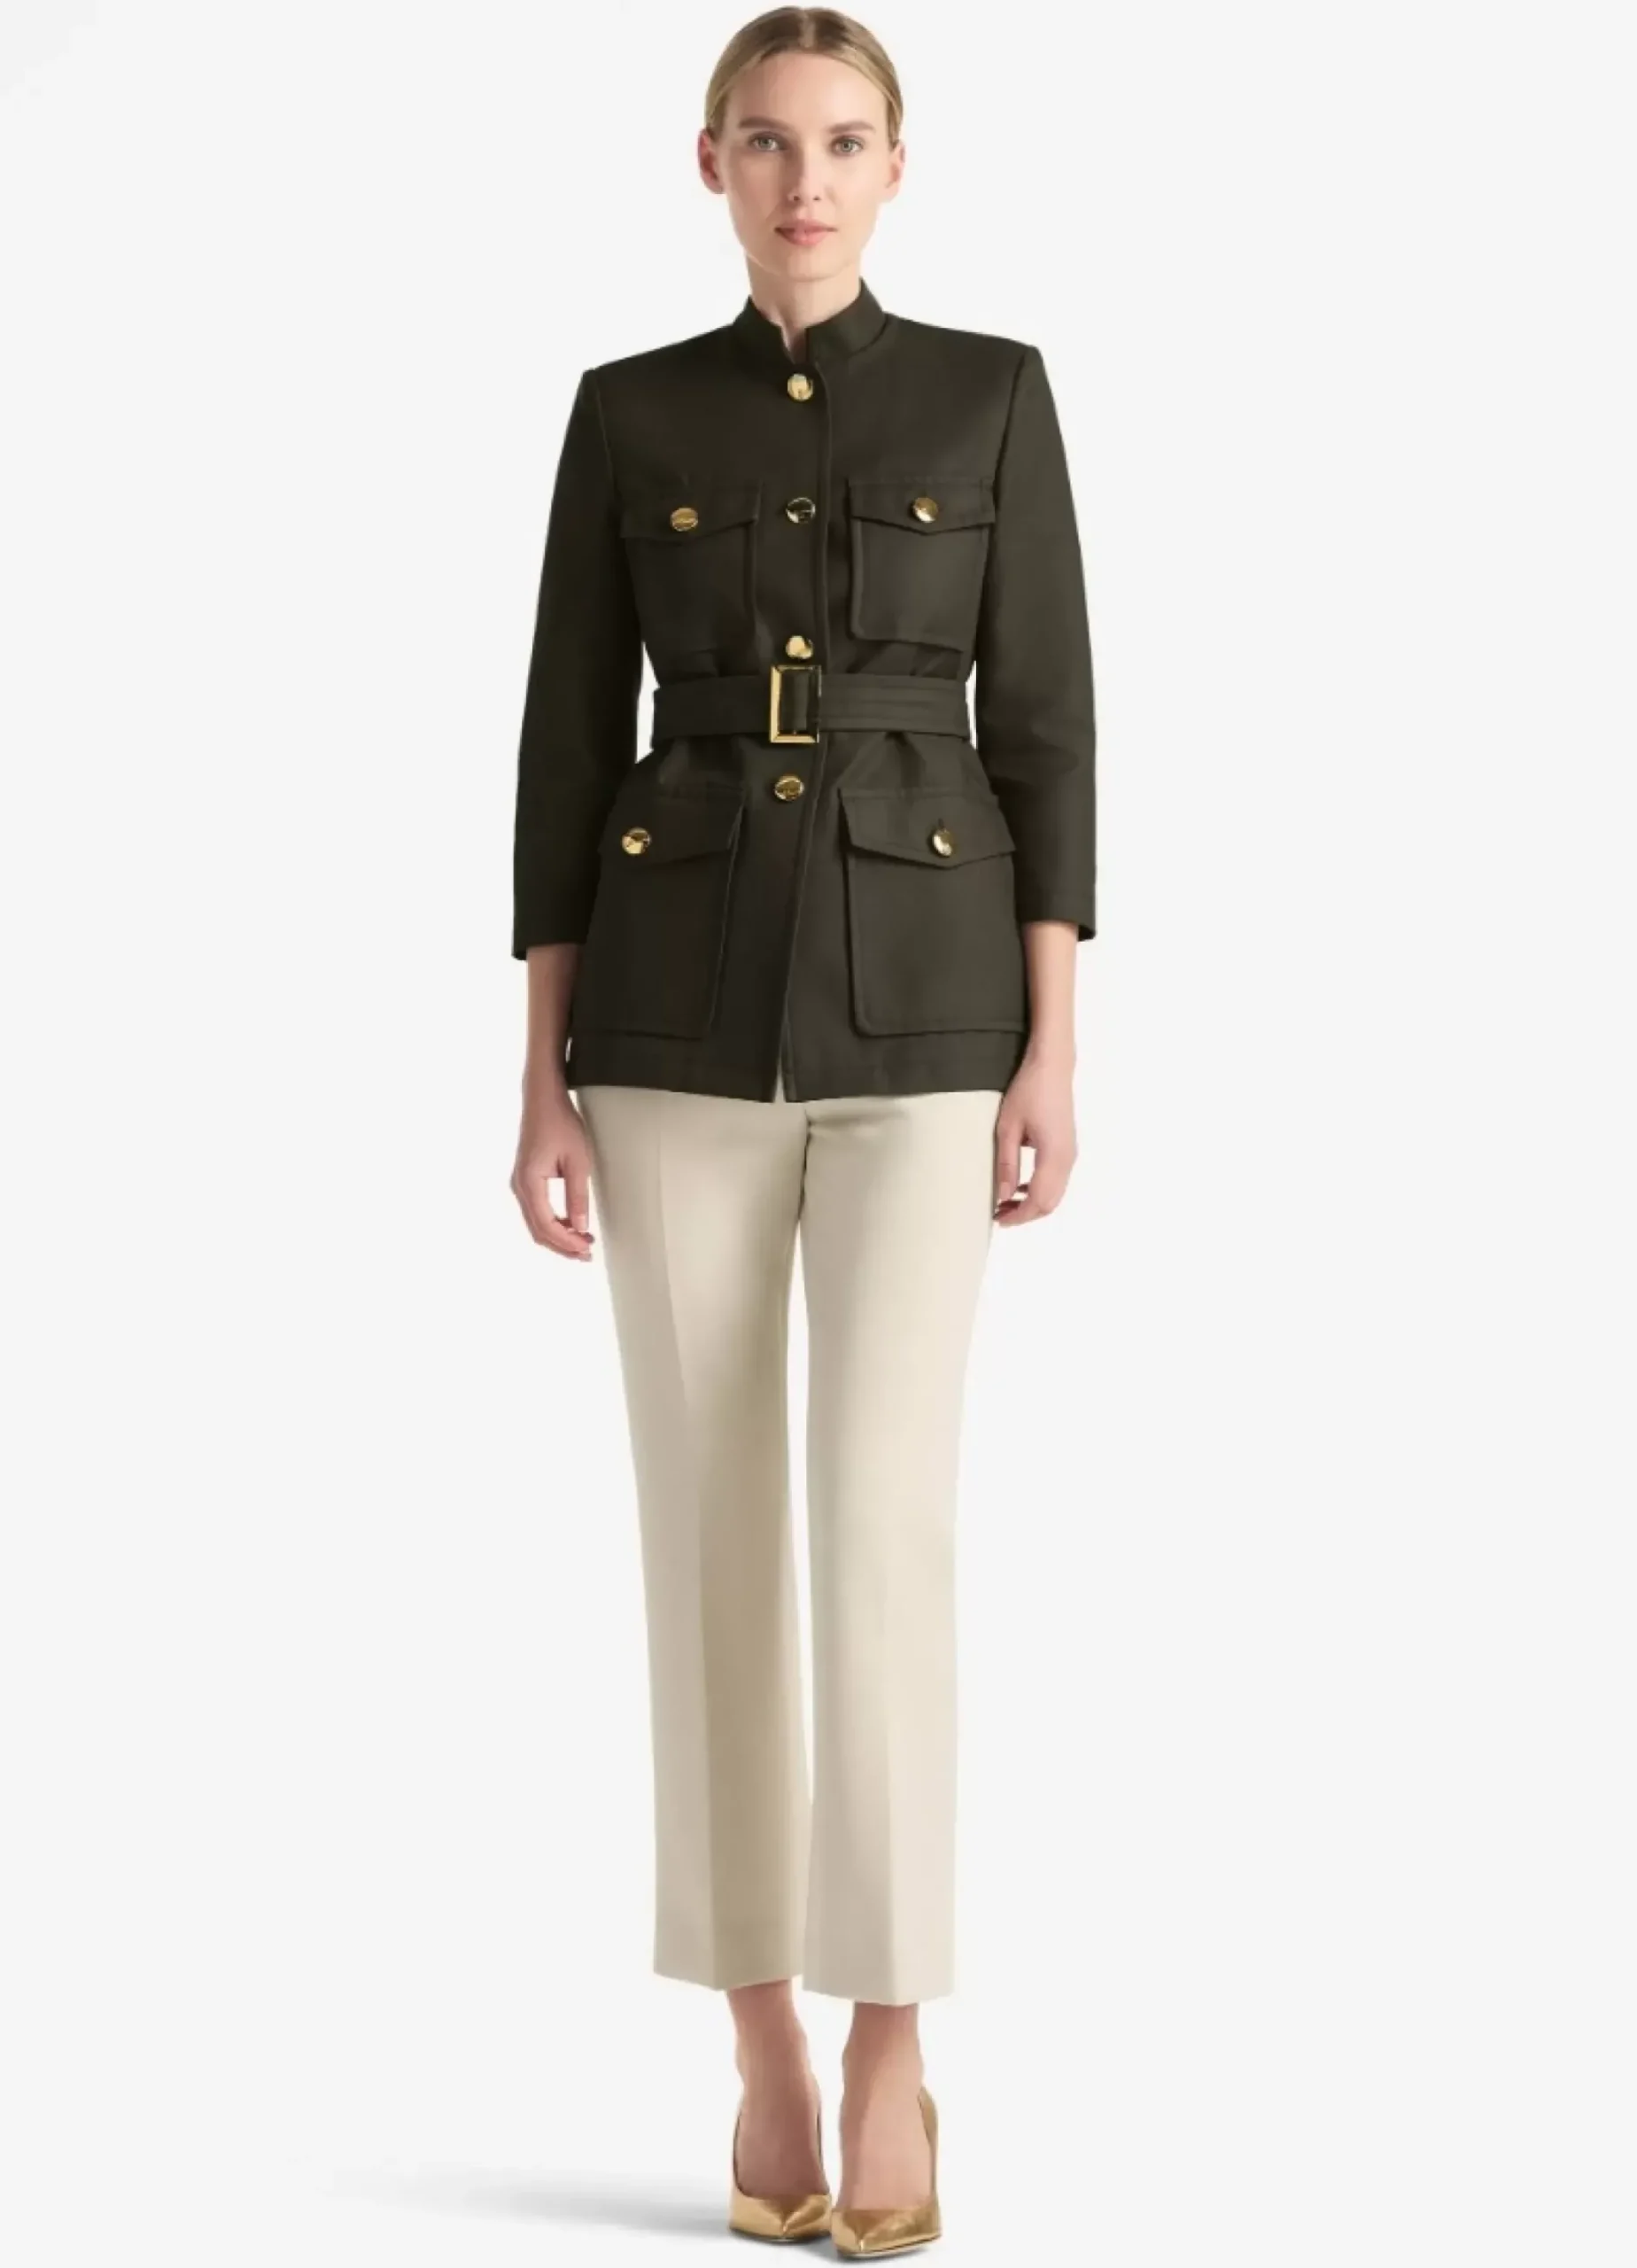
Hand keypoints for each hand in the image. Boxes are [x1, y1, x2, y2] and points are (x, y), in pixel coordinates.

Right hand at [510, 1083, 596, 1259]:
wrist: (543, 1099)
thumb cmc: (561, 1124)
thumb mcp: (578, 1161)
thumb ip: (578, 1196)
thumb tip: (580, 1227)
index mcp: (529, 1183)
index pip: (546, 1225)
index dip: (567, 1242)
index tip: (587, 1249)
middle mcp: (519, 1187)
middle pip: (538, 1230)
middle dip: (562, 1246)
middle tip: (587, 1254)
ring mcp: (520, 1184)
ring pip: (536, 1223)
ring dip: (558, 1236)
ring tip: (582, 1243)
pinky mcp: (525, 1180)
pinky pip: (536, 1211)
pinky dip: (553, 1223)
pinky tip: (571, 1225)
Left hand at [993, 1048, 1076, 1225]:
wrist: (1052, 1066)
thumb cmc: (1029, 1090)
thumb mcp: (1008, 1128)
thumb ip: (1006, 1164)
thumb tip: (1003, 1196)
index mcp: (1054, 1155)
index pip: (1038, 1200)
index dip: (1018, 1216)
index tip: (998, 1220)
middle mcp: (1067, 1159)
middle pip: (1050, 1203)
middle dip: (1025, 1215)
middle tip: (999, 1214)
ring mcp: (1070, 1154)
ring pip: (1055, 1194)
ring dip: (1032, 1203)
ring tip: (1005, 1202)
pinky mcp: (1068, 1148)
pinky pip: (1057, 1180)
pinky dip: (1040, 1191)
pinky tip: (1020, 1187)